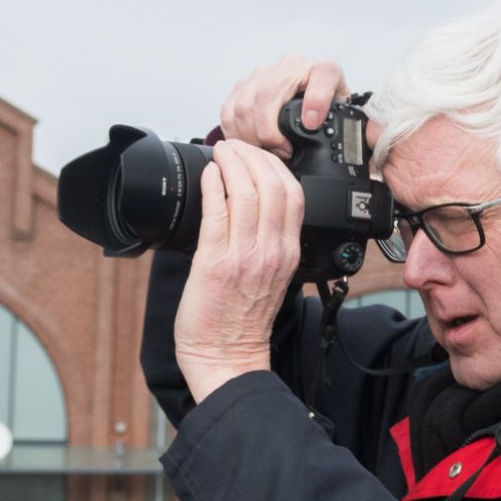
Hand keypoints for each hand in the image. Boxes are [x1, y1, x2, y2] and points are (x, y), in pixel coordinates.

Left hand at [173, 140, 305, 402]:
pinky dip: (212, 186)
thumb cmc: (243, 320)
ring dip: (231, 164)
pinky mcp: (215, 261)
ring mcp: (245, 255)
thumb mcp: (272, 276)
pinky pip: (217, 212)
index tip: (258, 156)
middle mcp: (272, 250)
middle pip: (272, 185)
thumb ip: (270, 244)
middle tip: (235, 146)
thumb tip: (253, 209)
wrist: (226, 354)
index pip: (294, 194)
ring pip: (246, 192)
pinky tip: (207, 175)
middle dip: (253, 156)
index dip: (276, 166)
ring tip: (219, 153)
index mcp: (288, 253)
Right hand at [219, 53, 348, 156]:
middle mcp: (291, 65)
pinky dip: (235, 132)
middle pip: (268, 95)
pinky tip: (248, 145)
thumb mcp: (344, 112)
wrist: (308, 91)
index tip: (312, 123)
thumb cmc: (327, 104)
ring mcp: (263, 73)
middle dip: (270, 131)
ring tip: (265, 152)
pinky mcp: (243, 84)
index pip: (323, 74)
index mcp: (323, 69)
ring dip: (251, 135)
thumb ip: (347, 119)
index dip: (316, 101)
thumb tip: (336, 131)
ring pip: (245, 104)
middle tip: (282, 152)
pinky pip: (229, 109)